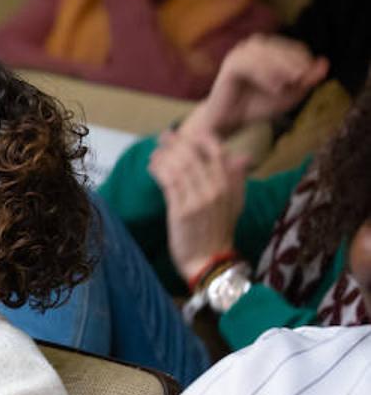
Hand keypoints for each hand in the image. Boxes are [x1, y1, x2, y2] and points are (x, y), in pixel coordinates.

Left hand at [149, 129, 248, 283]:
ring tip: (155, 152)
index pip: (216, 151)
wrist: (209, 260)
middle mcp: (216, 189)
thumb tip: (243, 156)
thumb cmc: (219, 231)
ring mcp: (198, 199)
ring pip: (179, 167)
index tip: (185, 134)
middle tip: (163, 137)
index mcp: (230, 185)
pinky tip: (151, 166)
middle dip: (176, 143)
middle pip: (193, 155)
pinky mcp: (181, 210)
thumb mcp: (235, 203)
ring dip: (164, 155)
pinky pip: (168, 182)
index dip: (199, 138)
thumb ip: (236, 179)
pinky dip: (158, 170)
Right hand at [181, 35, 328, 141]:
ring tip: (289, 83)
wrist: (229, 121)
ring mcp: (240, 54)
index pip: (294, 48)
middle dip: (294, 62)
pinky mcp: (230, 65)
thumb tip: (324, 63)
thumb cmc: (258, 106)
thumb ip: (306, 81)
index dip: (303, 61)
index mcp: (269, 50)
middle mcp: (253, 47)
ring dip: (280, 67)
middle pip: (280, 47)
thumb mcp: (289, 95)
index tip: (308, 79)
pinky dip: (264, 74)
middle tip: (302, 79)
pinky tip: (275, 87)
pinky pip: (249, 63)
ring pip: (265, 52)